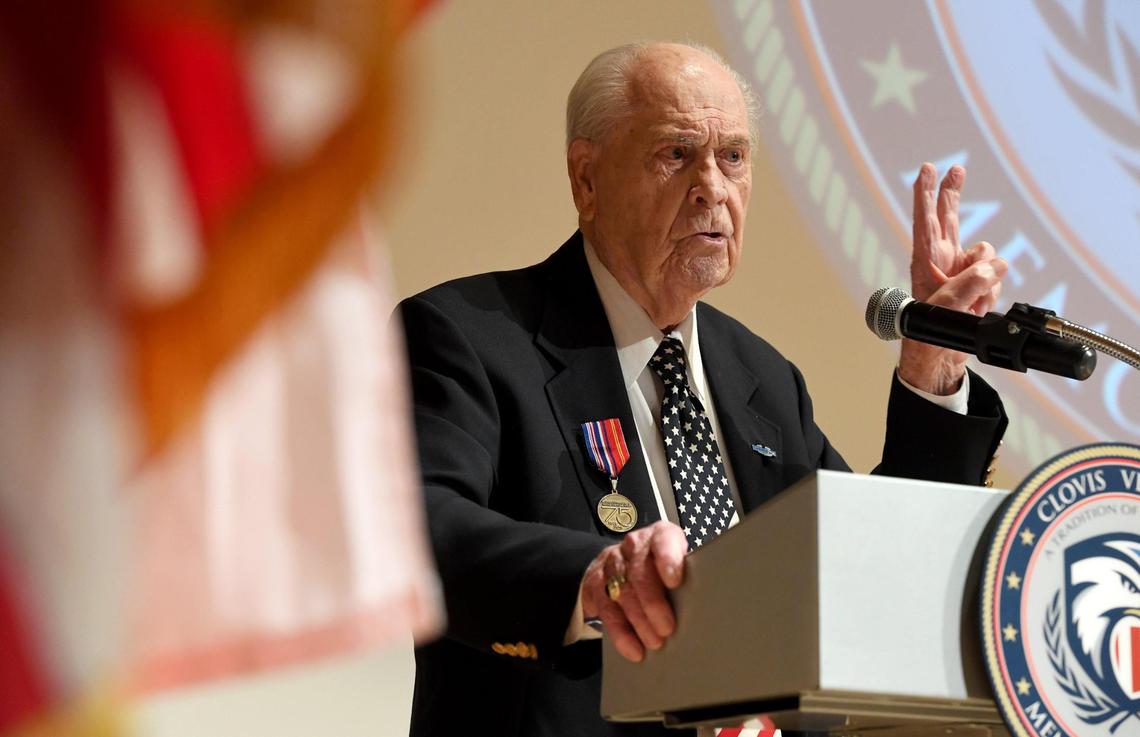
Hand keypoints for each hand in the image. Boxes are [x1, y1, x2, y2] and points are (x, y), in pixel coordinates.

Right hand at [580, 521, 686, 661]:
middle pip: (639, 573)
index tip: (674, 581)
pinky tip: (632, 647)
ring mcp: (611, 562)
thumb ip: (689, 576)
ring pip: (620, 592)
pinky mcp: (595, 581)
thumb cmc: (663, 568)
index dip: (667, 559)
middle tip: (667, 629)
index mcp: (660, 536)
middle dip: (652, 604)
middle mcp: (633, 545)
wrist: (627, 561)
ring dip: (637, 622)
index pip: (662, 540)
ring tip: (653, 643)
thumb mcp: (680, 563)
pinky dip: (619, 632)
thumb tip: (703, 606)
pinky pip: (605, 609)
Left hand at [900, 163, 1007, 394]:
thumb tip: (997, 266)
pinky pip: (996, 278)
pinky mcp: (975, 284)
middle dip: (952, 194)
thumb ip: (973, 281)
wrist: (939, 357)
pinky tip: (978, 308)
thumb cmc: (929, 331)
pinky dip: (993, 293)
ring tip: (972, 303)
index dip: (926, 193)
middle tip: (955, 168)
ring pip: (986, 255)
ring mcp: (959, 271)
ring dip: (988, 278)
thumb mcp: (950, 305)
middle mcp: (941, 260)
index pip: (925, 220)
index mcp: (925, 260)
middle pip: (948, 218)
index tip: (927, 169)